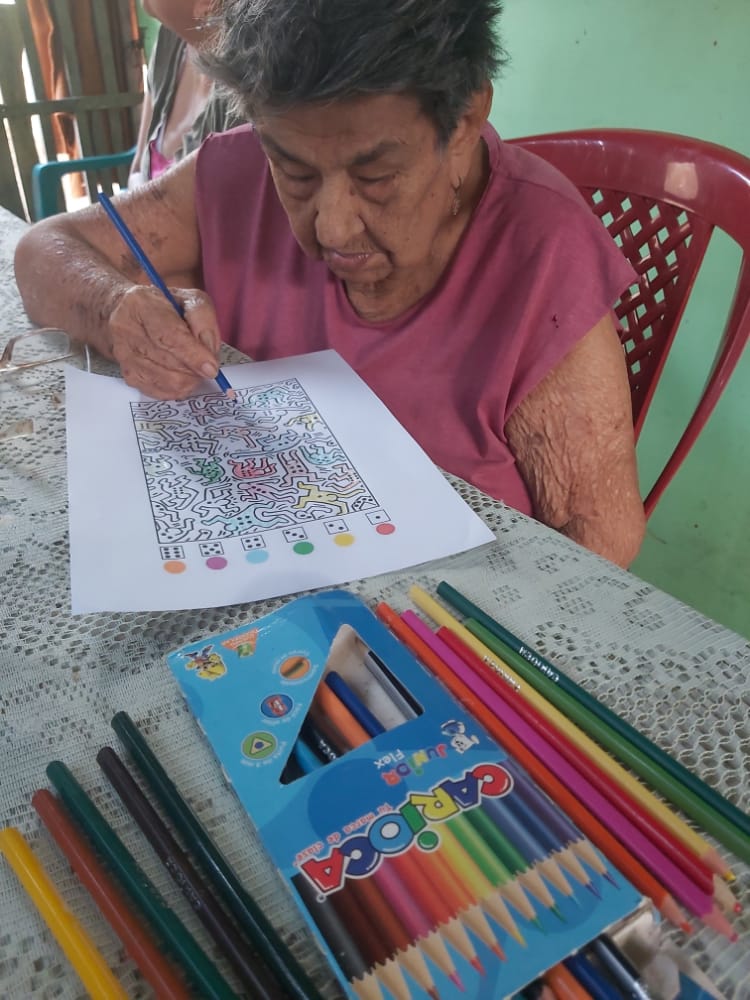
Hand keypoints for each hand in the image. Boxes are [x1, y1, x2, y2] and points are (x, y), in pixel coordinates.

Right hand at [108, 285, 222, 398]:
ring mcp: (124, 356)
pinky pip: (161, 392)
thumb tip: (209, 352)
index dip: (193, 355)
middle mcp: (126, 330)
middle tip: (207, 364)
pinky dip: (179, 387)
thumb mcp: (189, 299)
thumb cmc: (163, 305)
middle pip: (169, 362)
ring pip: (167, 381)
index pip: (168, 336)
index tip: (211, 368)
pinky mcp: (128, 376)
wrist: (128, 312)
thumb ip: (203, 319)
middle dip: (195, 368)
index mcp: (141, 305)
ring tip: (193, 366)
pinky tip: (181, 374)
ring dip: (189, 379)